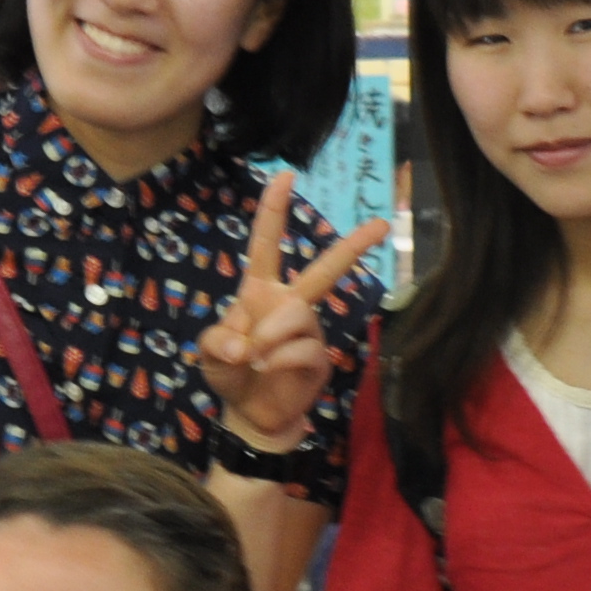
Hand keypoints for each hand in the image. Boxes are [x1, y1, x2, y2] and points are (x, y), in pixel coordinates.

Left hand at [195, 171, 388, 458]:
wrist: (250, 414)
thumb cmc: (231, 373)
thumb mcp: (209, 354)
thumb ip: (217, 342)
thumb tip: (242, 345)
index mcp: (261, 291)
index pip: (266, 245)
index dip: (273, 210)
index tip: (285, 175)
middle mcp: (290, 303)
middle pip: (324, 270)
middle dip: (353, 246)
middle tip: (381, 225)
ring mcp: (309, 330)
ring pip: (299, 316)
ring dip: (270, 337)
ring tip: (254, 358)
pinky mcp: (320, 358)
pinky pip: (304, 349)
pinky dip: (278, 361)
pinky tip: (267, 370)